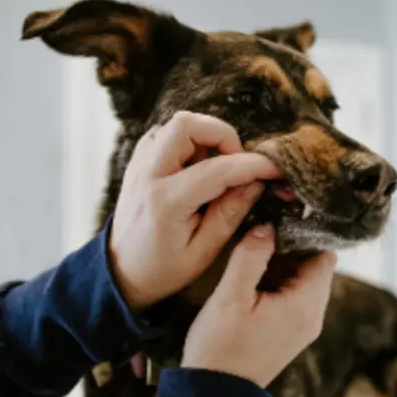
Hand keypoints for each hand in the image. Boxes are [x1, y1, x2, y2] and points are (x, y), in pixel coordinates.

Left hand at [109, 112, 279, 309]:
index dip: (253, 165)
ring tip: (216, 167)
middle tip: (236, 163)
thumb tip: (256, 183)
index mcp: (166, 202)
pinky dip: (188, 142)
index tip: (275, 168)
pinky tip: (197, 167)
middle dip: (223, 135)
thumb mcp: (204, 251)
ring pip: (176, 124)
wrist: (121, 272)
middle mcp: (148, 175)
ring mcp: (139, 165)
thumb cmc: (163, 269)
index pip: (218, 169)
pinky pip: (165, 134)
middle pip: (187, 124)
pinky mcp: (138, 163)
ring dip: (205, 138)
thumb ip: (230, 213)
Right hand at [181, 224, 336, 387]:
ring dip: (283, 268)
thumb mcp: (231, 296)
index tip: (279, 225)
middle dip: (290, 251)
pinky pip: (295, 298)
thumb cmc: (221, 347)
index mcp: (305, 305)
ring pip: (304, 282)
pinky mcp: (292, 333)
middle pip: (316, 268)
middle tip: (260, 241)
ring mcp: (304, 327)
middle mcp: (313, 316)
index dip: (304, 237)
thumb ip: (251, 256)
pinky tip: (252, 282)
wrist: (215, 395)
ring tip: (252, 261)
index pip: (325, 256)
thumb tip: (267, 227)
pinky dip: (279, 285)